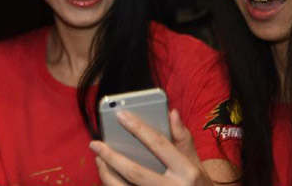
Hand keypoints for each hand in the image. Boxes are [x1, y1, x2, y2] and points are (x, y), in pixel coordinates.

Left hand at [89, 110, 211, 185]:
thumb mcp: (197, 164)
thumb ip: (183, 139)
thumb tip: (171, 113)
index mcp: (187, 172)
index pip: (159, 144)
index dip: (138, 128)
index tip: (120, 114)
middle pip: (135, 172)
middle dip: (111, 156)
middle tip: (95, 143)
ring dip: (106, 174)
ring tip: (98, 159)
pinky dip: (112, 185)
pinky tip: (107, 175)